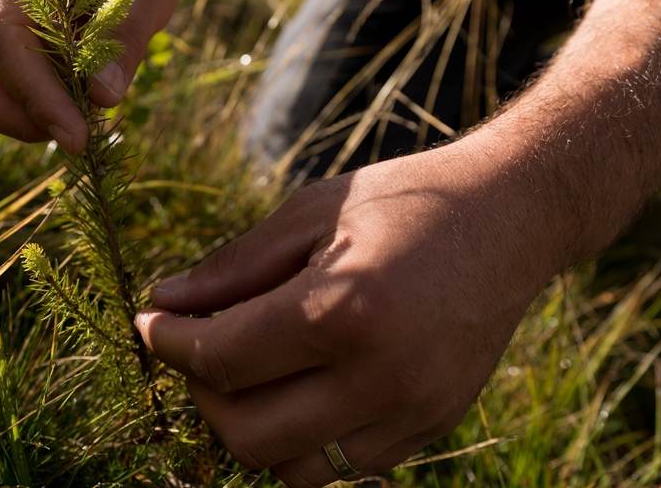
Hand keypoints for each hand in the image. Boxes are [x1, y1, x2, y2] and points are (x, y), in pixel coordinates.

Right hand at [0, 0, 176, 152]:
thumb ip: (122, 43)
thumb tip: (102, 97)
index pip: (1, 40)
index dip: (36, 95)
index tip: (76, 136)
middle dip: (12, 116)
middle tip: (72, 132)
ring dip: (18, 117)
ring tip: (76, 118)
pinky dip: (26, 111)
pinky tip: (69, 107)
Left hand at [136, 141, 565, 486]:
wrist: (509, 216)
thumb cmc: (404, 199)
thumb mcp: (310, 213)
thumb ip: (232, 267)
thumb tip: (163, 303)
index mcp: (344, 309)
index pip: (223, 359)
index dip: (170, 344)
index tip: (152, 324)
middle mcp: (380, 375)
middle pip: (248, 434)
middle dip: (204, 394)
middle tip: (200, 348)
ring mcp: (413, 410)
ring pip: (295, 467)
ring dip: (254, 427)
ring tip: (251, 372)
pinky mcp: (435, 423)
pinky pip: (347, 465)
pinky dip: (308, 437)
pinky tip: (305, 385)